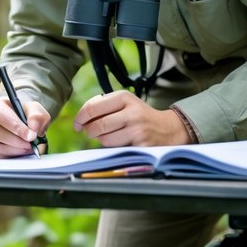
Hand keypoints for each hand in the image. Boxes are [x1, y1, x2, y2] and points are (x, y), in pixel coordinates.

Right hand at [0, 95, 49, 158]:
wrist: (30, 137)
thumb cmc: (32, 122)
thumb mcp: (40, 116)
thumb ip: (38, 117)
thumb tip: (32, 126)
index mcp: (1, 105)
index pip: (0, 112)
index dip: (14, 125)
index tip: (30, 135)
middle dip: (12, 138)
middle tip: (29, 144)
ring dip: (11, 147)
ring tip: (27, 148)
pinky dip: (8, 153)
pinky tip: (19, 151)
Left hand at [73, 92, 189, 146]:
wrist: (169, 128)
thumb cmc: (139, 116)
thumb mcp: (124, 104)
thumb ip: (102, 107)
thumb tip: (79, 120)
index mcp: (124, 97)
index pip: (92, 107)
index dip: (80, 118)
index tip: (77, 125)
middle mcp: (132, 111)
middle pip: (97, 125)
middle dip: (89, 132)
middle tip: (90, 133)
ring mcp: (138, 128)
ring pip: (105, 139)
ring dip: (101, 140)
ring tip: (111, 136)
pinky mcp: (142, 144)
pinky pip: (116, 149)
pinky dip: (114, 148)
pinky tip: (122, 143)